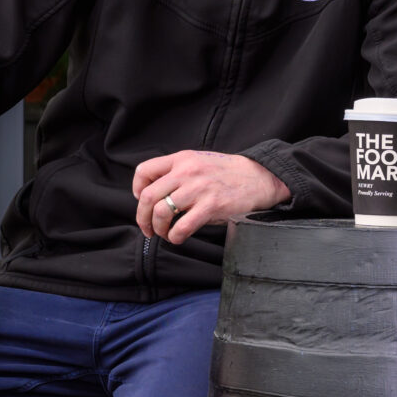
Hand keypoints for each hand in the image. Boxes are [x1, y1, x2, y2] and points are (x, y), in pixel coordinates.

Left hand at [132, 149, 289, 245]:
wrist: (259, 177)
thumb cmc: (228, 173)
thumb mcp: (199, 162)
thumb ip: (178, 172)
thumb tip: (155, 194)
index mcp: (182, 159)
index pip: (144, 171)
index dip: (137, 190)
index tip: (143, 202)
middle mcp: (187, 171)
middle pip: (148, 196)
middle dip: (142, 218)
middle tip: (148, 228)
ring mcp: (199, 188)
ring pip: (161, 212)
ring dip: (158, 229)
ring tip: (165, 233)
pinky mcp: (212, 206)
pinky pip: (181, 227)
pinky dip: (174, 237)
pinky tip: (178, 237)